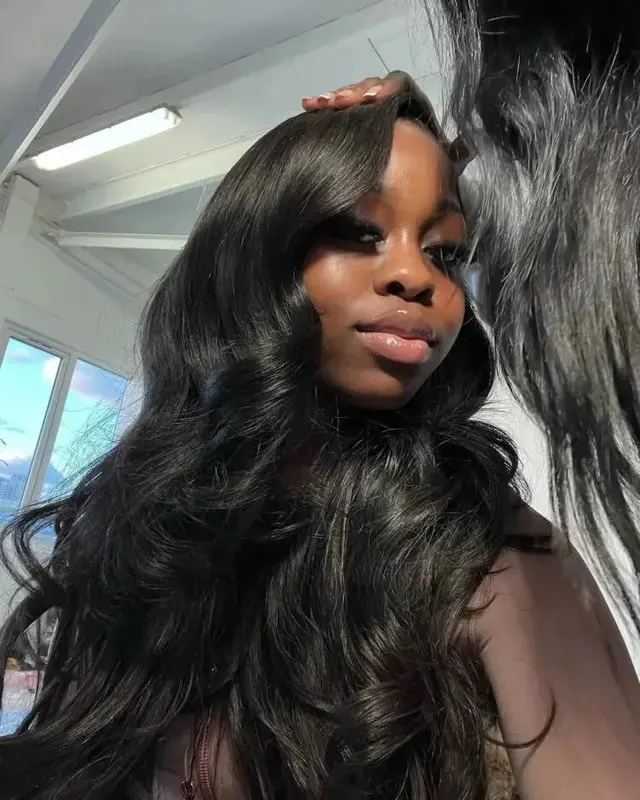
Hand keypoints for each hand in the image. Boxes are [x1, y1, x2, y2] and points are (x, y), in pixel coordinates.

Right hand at [301, 71, 473, 171]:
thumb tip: (469, 145)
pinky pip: (337, 109)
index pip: (400, 87)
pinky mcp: (351, 124)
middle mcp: (390, 106)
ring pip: (352, 95)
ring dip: (336, 97)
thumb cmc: (424, 178)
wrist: (410, 194)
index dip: (386, 89)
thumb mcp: (442, 167)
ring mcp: (369, 114)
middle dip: (354, 91)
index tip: (372, 100)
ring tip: (321, 105)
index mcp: (413, 110)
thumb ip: (455, 156)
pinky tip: (309, 106)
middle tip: (341, 102)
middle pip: (372, 86)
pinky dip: (323, 106)